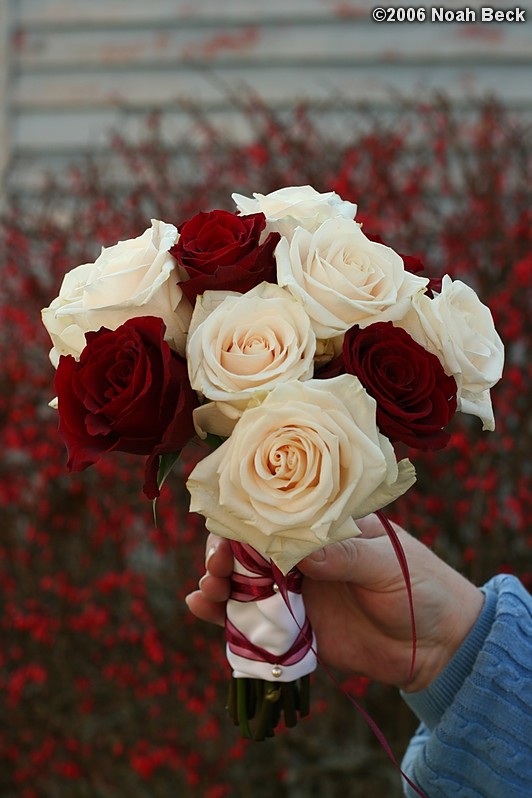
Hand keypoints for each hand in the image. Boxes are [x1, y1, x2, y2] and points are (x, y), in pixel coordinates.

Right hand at [185, 515, 483, 691]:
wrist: (438, 646)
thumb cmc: (420, 588)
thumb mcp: (386, 565)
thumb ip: (345, 556)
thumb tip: (297, 550)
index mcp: (327, 527)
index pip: (278, 513)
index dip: (247, 518)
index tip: (228, 530)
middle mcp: (305, 555)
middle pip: (250, 547)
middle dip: (225, 552)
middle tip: (216, 565)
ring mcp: (297, 590)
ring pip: (245, 581)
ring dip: (219, 581)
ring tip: (206, 589)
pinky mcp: (295, 627)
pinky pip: (253, 620)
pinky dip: (225, 614)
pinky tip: (201, 607)